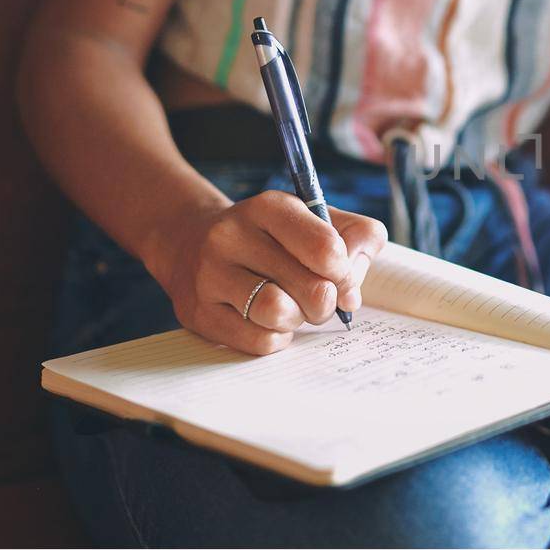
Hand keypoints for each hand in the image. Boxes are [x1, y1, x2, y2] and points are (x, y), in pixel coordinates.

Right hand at [151, 191, 387, 355]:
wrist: (192, 243)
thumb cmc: (272, 237)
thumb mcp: (315, 219)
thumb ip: (357, 237)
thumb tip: (352, 291)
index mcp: (269, 207)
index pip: (327, 249)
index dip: (345, 273)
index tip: (340, 277)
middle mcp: (232, 236)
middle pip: (312, 288)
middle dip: (327, 301)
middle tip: (319, 298)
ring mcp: (210, 274)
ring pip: (278, 314)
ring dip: (298, 320)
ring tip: (293, 309)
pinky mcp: (199, 312)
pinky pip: (258, 341)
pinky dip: (276, 338)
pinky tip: (269, 321)